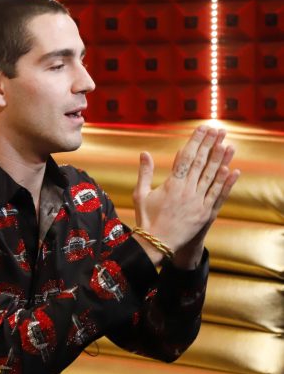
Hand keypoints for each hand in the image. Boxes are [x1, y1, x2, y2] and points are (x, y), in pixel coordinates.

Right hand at [133, 126, 239, 267]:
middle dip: (210, 145)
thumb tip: (144, 153)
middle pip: (201, 163)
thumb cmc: (146, 219)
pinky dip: (225, 183)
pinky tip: (232, 171)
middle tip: (219, 130)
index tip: (202, 128)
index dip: (195, 141)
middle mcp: (187, 191)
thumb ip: (144, 172)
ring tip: (228, 144)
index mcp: (171, 184)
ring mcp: (197, 203)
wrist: (157, 244)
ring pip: (212, 177)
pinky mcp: (204, 214)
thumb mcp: (141, 194)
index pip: (186, 157)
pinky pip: (217, 195)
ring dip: (221, 160)